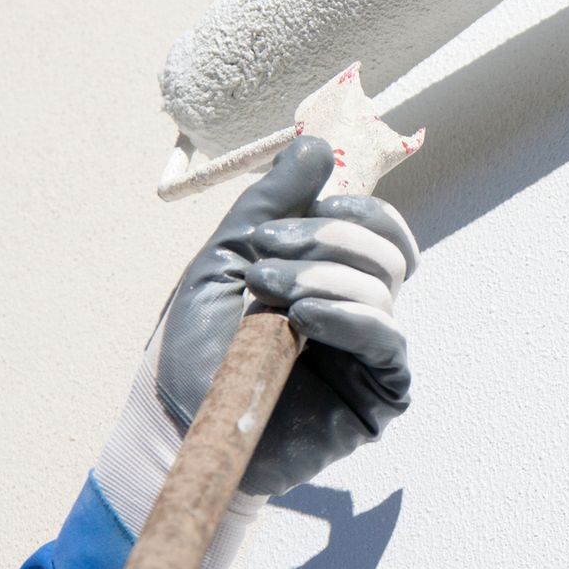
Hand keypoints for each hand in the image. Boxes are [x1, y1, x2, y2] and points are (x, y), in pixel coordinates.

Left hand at [150, 136, 417, 496]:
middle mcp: (364, 309)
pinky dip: (349, 316)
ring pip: (384, 288)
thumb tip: (315, 145)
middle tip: (264, 255)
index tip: (278, 223)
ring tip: (265, 293)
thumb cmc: (199, 347)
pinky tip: (303, 318)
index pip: (379, 227)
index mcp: (338, 275)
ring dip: (320, 276)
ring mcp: (374, 353)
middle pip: (387, 249)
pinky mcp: (379, 395)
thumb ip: (271, 201)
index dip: (347, 209)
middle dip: (325, 240)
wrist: (179, 424)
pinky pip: (389, 341)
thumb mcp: (227, 258)